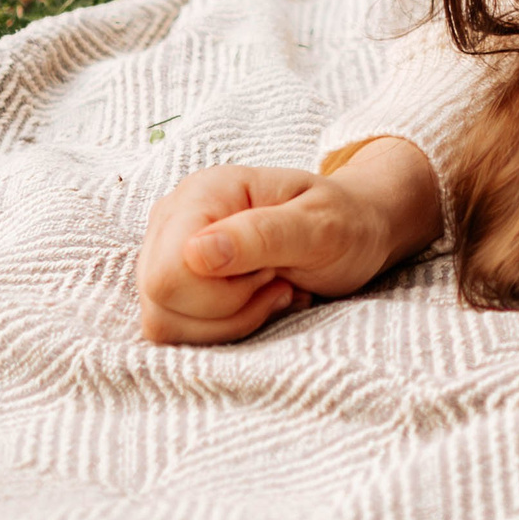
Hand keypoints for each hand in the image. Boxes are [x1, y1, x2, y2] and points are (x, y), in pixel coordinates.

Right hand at [134, 137, 440, 344]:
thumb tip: (194, 253)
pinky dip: (222, 325)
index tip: (273, 269)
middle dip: (229, 308)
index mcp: (204, 192)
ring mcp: (167, 249)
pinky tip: (259, 299)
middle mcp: (174, 216)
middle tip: (276, 279)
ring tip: (272, 286)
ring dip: (229, 319)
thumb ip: (262, 235)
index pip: (169, 273)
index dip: (223, 292)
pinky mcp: (174, 279)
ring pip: (162, 320)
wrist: (357, 228)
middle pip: (160, 300)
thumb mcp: (321, 226)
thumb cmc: (346, 223)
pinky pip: (174, 327)